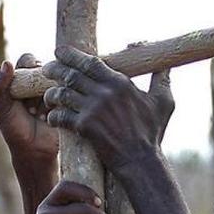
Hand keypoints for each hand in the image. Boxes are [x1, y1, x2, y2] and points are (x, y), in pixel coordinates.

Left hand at [0, 53, 58, 168]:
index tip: (23, 89)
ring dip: (49, 94)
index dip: (27, 69)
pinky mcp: (68, 101)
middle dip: (39, 82)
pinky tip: (51, 117)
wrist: (35, 152)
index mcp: (22, 79)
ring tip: (39, 113)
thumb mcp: (0, 108)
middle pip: (46, 66)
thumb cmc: (14, 129)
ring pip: (58, 77)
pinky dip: (60, 102)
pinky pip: (70, 91)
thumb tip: (7, 62)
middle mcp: (39, 82)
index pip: (27, 60)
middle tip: (32, 105)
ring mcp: (55, 91)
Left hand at [42, 46, 173, 172]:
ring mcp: (93, 110)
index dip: (72, 55)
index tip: (60, 52)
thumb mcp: (164, 102)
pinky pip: (61, 116)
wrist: (140, 161)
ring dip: (51, 93)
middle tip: (46, 68)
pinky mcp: (84, 127)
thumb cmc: (152, 132)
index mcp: (120, 83)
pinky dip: (54, 115)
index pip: (91, 62)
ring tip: (48, 95)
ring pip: (63, 94)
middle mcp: (105, 93)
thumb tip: (166, 63)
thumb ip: (163, 78)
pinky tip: (52, 117)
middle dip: (55, 69)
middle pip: (72, 74)